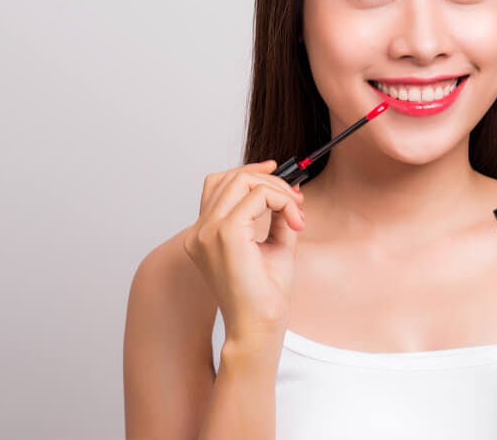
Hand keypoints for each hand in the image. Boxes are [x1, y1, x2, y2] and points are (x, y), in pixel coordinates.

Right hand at [183, 160, 305, 349]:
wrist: (259, 326)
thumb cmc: (264, 295)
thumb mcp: (273, 245)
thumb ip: (275, 216)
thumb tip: (288, 189)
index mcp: (204, 235)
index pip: (218, 185)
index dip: (249, 171)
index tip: (276, 171)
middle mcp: (200, 232)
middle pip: (231, 177)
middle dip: (270, 181)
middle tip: (296, 202)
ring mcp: (208, 231)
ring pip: (242, 180)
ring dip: (277, 190)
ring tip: (295, 214)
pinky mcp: (225, 234)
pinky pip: (258, 196)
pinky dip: (282, 201)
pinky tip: (294, 222)